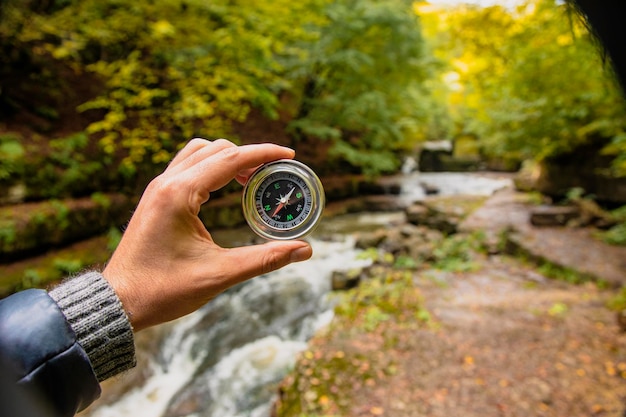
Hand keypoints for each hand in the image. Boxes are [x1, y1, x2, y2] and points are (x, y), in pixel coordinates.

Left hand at [102, 139, 312, 330]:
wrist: (118, 302)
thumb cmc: (162, 290)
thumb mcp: (219, 274)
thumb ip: (265, 259)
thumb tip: (304, 250)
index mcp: (179, 194)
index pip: (230, 159)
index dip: (264, 153)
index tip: (289, 153)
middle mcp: (167, 183)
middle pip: (216, 149)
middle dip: (249, 155)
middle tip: (275, 172)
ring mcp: (158, 188)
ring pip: (198, 152)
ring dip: (228, 157)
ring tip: (250, 177)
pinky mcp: (156, 198)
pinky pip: (186, 166)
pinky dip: (210, 166)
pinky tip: (224, 187)